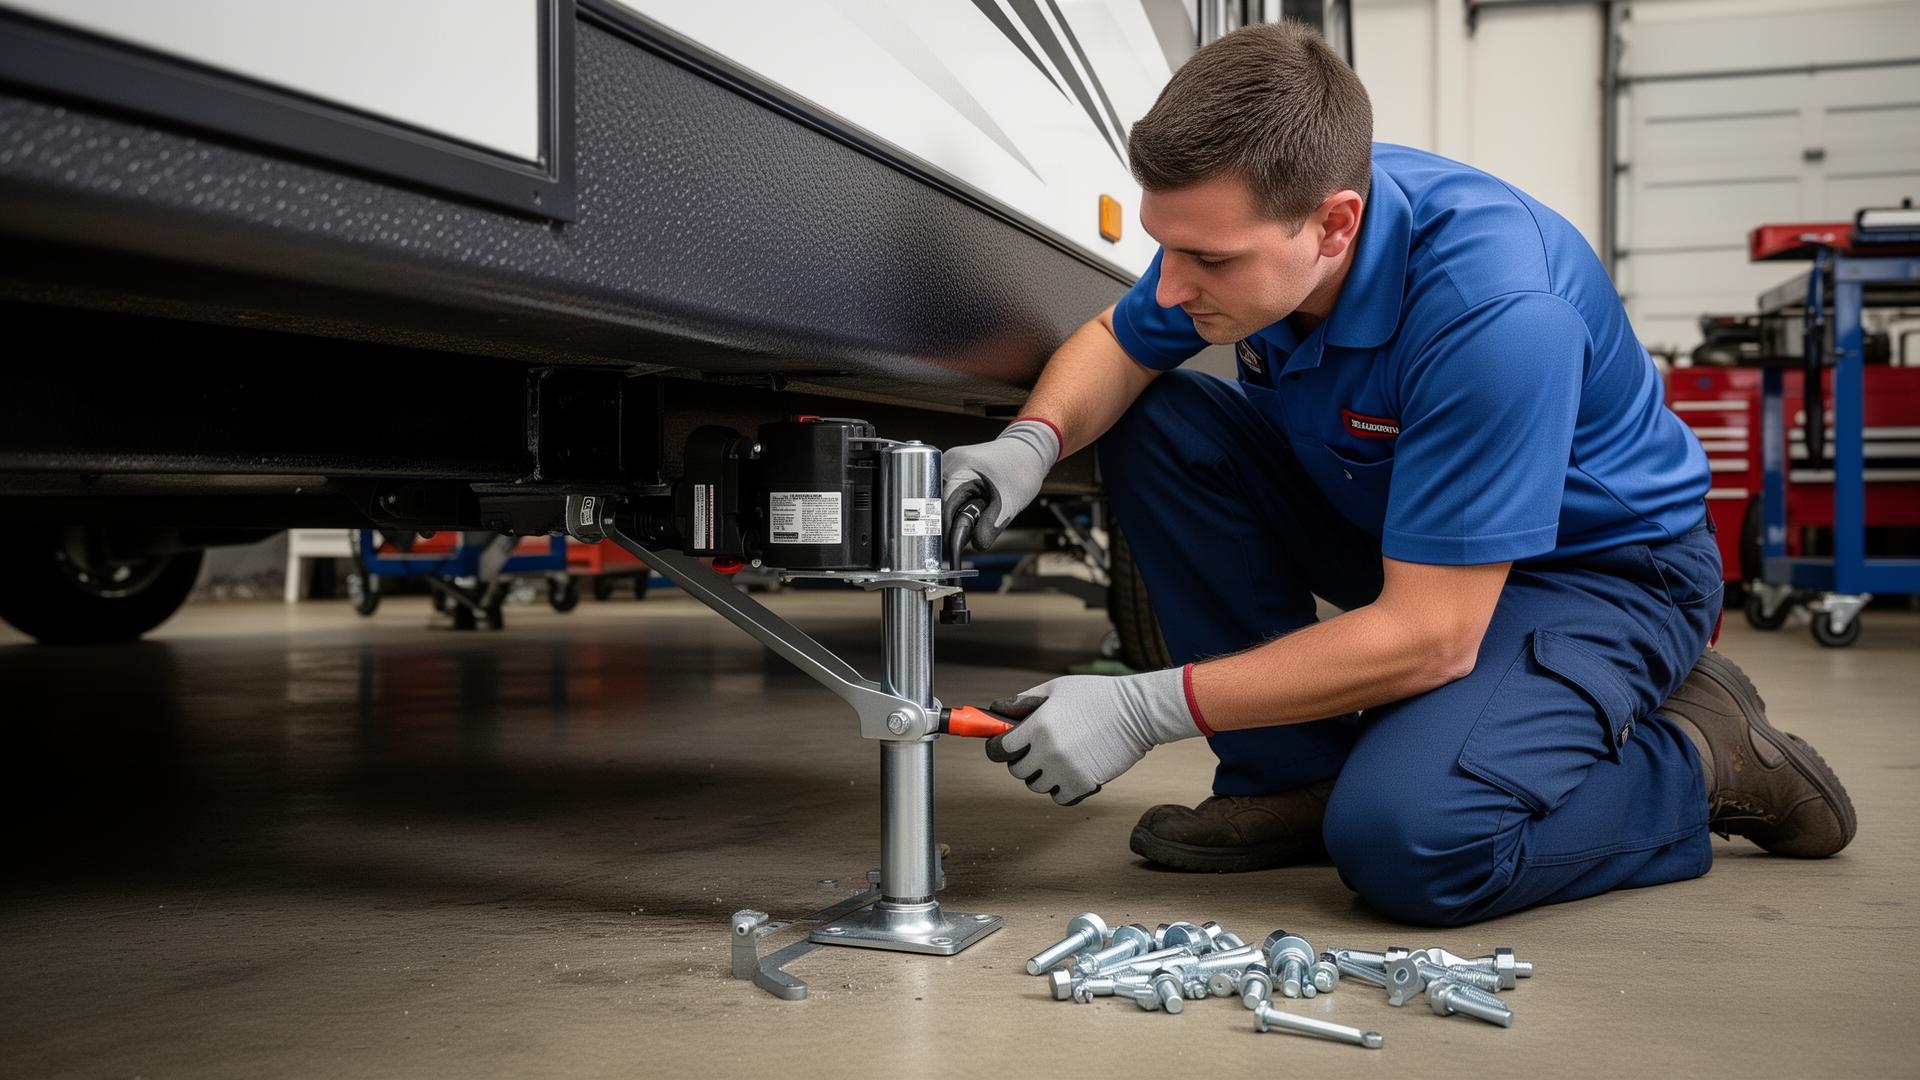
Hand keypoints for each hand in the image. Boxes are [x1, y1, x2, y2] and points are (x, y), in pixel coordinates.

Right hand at [941, 419, 1058, 549]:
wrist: (1027, 449)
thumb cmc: (1021, 470)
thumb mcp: (1010, 503)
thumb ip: (991, 527)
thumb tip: (975, 544)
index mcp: (959, 468)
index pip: (941, 506)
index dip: (946, 527)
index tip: (954, 542)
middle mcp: (947, 462)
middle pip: (935, 501)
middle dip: (949, 518)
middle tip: (968, 526)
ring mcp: (948, 462)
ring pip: (938, 496)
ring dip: (952, 509)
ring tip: (973, 511)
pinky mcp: (952, 466)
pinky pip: (945, 489)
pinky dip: (956, 501)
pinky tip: (970, 503)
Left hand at [983, 668, 1200, 804]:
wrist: (1137, 713)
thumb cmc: (1097, 696)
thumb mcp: (1056, 689)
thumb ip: (1024, 701)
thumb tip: (998, 710)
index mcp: (1037, 726)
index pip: (998, 750)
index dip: (998, 749)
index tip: (1003, 747)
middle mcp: (1046, 751)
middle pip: (1016, 771)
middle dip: (1023, 761)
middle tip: (1038, 750)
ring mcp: (1064, 770)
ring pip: (1037, 786)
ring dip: (1043, 776)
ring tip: (1059, 759)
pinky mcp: (1083, 784)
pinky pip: (1059, 798)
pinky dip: (1062, 789)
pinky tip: (1071, 772)